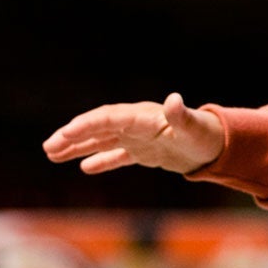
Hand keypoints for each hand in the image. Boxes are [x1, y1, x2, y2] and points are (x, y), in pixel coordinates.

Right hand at [44, 94, 222, 175]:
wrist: (217, 145)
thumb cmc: (205, 136)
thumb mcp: (194, 129)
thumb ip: (181, 116)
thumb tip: (174, 100)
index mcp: (143, 117)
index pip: (109, 118)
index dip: (87, 125)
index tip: (66, 133)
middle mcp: (136, 124)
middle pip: (98, 127)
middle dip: (73, 136)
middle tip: (49, 147)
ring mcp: (137, 137)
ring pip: (102, 141)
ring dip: (78, 147)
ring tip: (52, 154)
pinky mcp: (143, 151)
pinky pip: (117, 155)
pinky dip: (100, 160)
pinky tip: (83, 168)